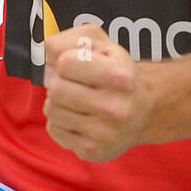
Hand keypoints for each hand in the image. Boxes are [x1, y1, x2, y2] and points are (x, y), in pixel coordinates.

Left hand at [42, 22, 155, 163]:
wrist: (144, 110)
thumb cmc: (116, 71)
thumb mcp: (100, 44)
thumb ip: (70, 40)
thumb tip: (47, 53)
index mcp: (120, 77)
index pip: (65, 63)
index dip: (66, 61)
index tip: (78, 64)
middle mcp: (115, 108)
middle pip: (56, 89)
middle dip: (59, 82)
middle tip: (73, 83)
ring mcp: (104, 133)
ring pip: (52, 110)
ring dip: (58, 102)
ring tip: (76, 100)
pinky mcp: (93, 151)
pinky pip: (54, 130)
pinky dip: (60, 121)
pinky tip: (79, 117)